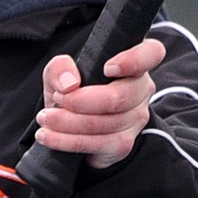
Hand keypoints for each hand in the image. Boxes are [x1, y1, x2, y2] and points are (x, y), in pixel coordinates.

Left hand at [35, 37, 166, 169]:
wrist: (70, 125)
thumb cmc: (72, 90)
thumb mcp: (60, 73)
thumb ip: (60, 67)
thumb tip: (69, 84)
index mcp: (133, 63)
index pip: (152, 54)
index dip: (134, 60)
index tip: (107, 68)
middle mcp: (141, 89)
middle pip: (121, 97)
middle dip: (81, 100)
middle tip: (57, 98)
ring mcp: (136, 119)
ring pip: (106, 123)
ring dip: (68, 122)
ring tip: (45, 118)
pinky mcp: (123, 144)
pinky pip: (97, 143)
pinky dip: (67, 140)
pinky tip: (48, 136)